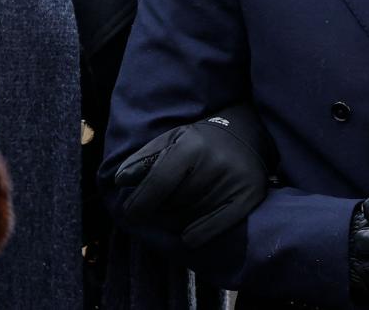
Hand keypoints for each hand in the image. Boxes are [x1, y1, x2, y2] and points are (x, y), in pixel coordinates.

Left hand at [115, 104, 273, 247]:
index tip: (130, 214)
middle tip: (161, 205)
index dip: (140, 203)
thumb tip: (119, 181)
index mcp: (192, 145)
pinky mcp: (248, 196)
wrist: (249, 133)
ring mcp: (233, 181)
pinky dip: (194, 235)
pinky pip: (211, 229)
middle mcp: (215, 163)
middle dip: (159, 209)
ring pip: (189, 217)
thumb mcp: (172, 140)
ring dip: (176, 220)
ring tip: (179, 208)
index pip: (159, 183)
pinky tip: (189, 232)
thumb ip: (144, 159)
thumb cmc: (202, 141)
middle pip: (173, 203)